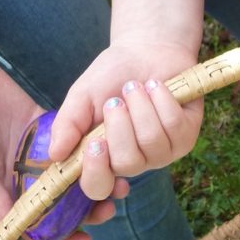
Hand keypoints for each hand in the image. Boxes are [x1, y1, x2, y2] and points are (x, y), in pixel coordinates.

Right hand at [0, 41, 109, 239]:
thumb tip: (16, 232)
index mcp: (3, 191)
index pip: (36, 224)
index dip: (60, 238)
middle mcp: (21, 175)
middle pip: (61, 203)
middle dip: (87, 210)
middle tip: (110, 207)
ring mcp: (34, 151)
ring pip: (70, 173)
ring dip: (93, 179)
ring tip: (119, 180)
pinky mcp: (41, 124)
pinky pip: (70, 141)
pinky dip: (88, 147)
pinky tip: (107, 148)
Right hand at [50, 43, 202, 201]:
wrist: (146, 50)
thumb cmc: (111, 76)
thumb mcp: (81, 97)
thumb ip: (67, 124)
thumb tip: (54, 155)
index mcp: (103, 160)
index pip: (98, 188)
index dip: (96, 175)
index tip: (94, 146)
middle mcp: (132, 163)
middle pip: (127, 164)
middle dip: (120, 126)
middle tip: (115, 101)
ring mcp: (161, 154)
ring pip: (152, 142)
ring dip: (140, 106)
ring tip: (135, 87)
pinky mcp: (185, 139)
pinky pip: (173, 126)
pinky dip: (162, 99)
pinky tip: (156, 87)